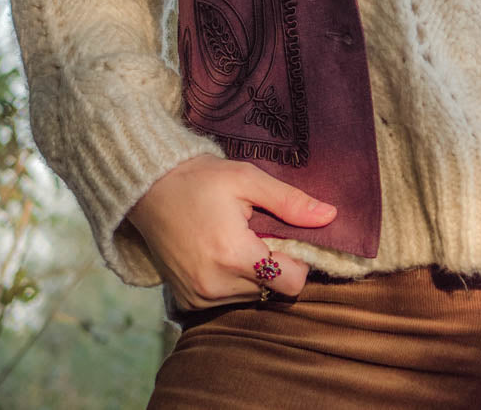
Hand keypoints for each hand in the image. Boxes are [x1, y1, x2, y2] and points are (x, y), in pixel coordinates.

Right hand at [126, 154, 336, 310]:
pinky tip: (219, 252)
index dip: (298, 260)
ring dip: (252, 273)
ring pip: (252, 297)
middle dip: (274, 263)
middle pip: (272, 290)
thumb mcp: (248, 179)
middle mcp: (216, 285)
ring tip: (234, 239)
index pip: (291, 283)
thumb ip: (290, 202)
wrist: (150, 190)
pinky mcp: (186, 302)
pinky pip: (227, 300)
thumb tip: (330, 216)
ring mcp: (198, 297)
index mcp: (234, 254)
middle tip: (256, 231)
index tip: (286, 237)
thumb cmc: (202, 179)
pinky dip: (232, 281)